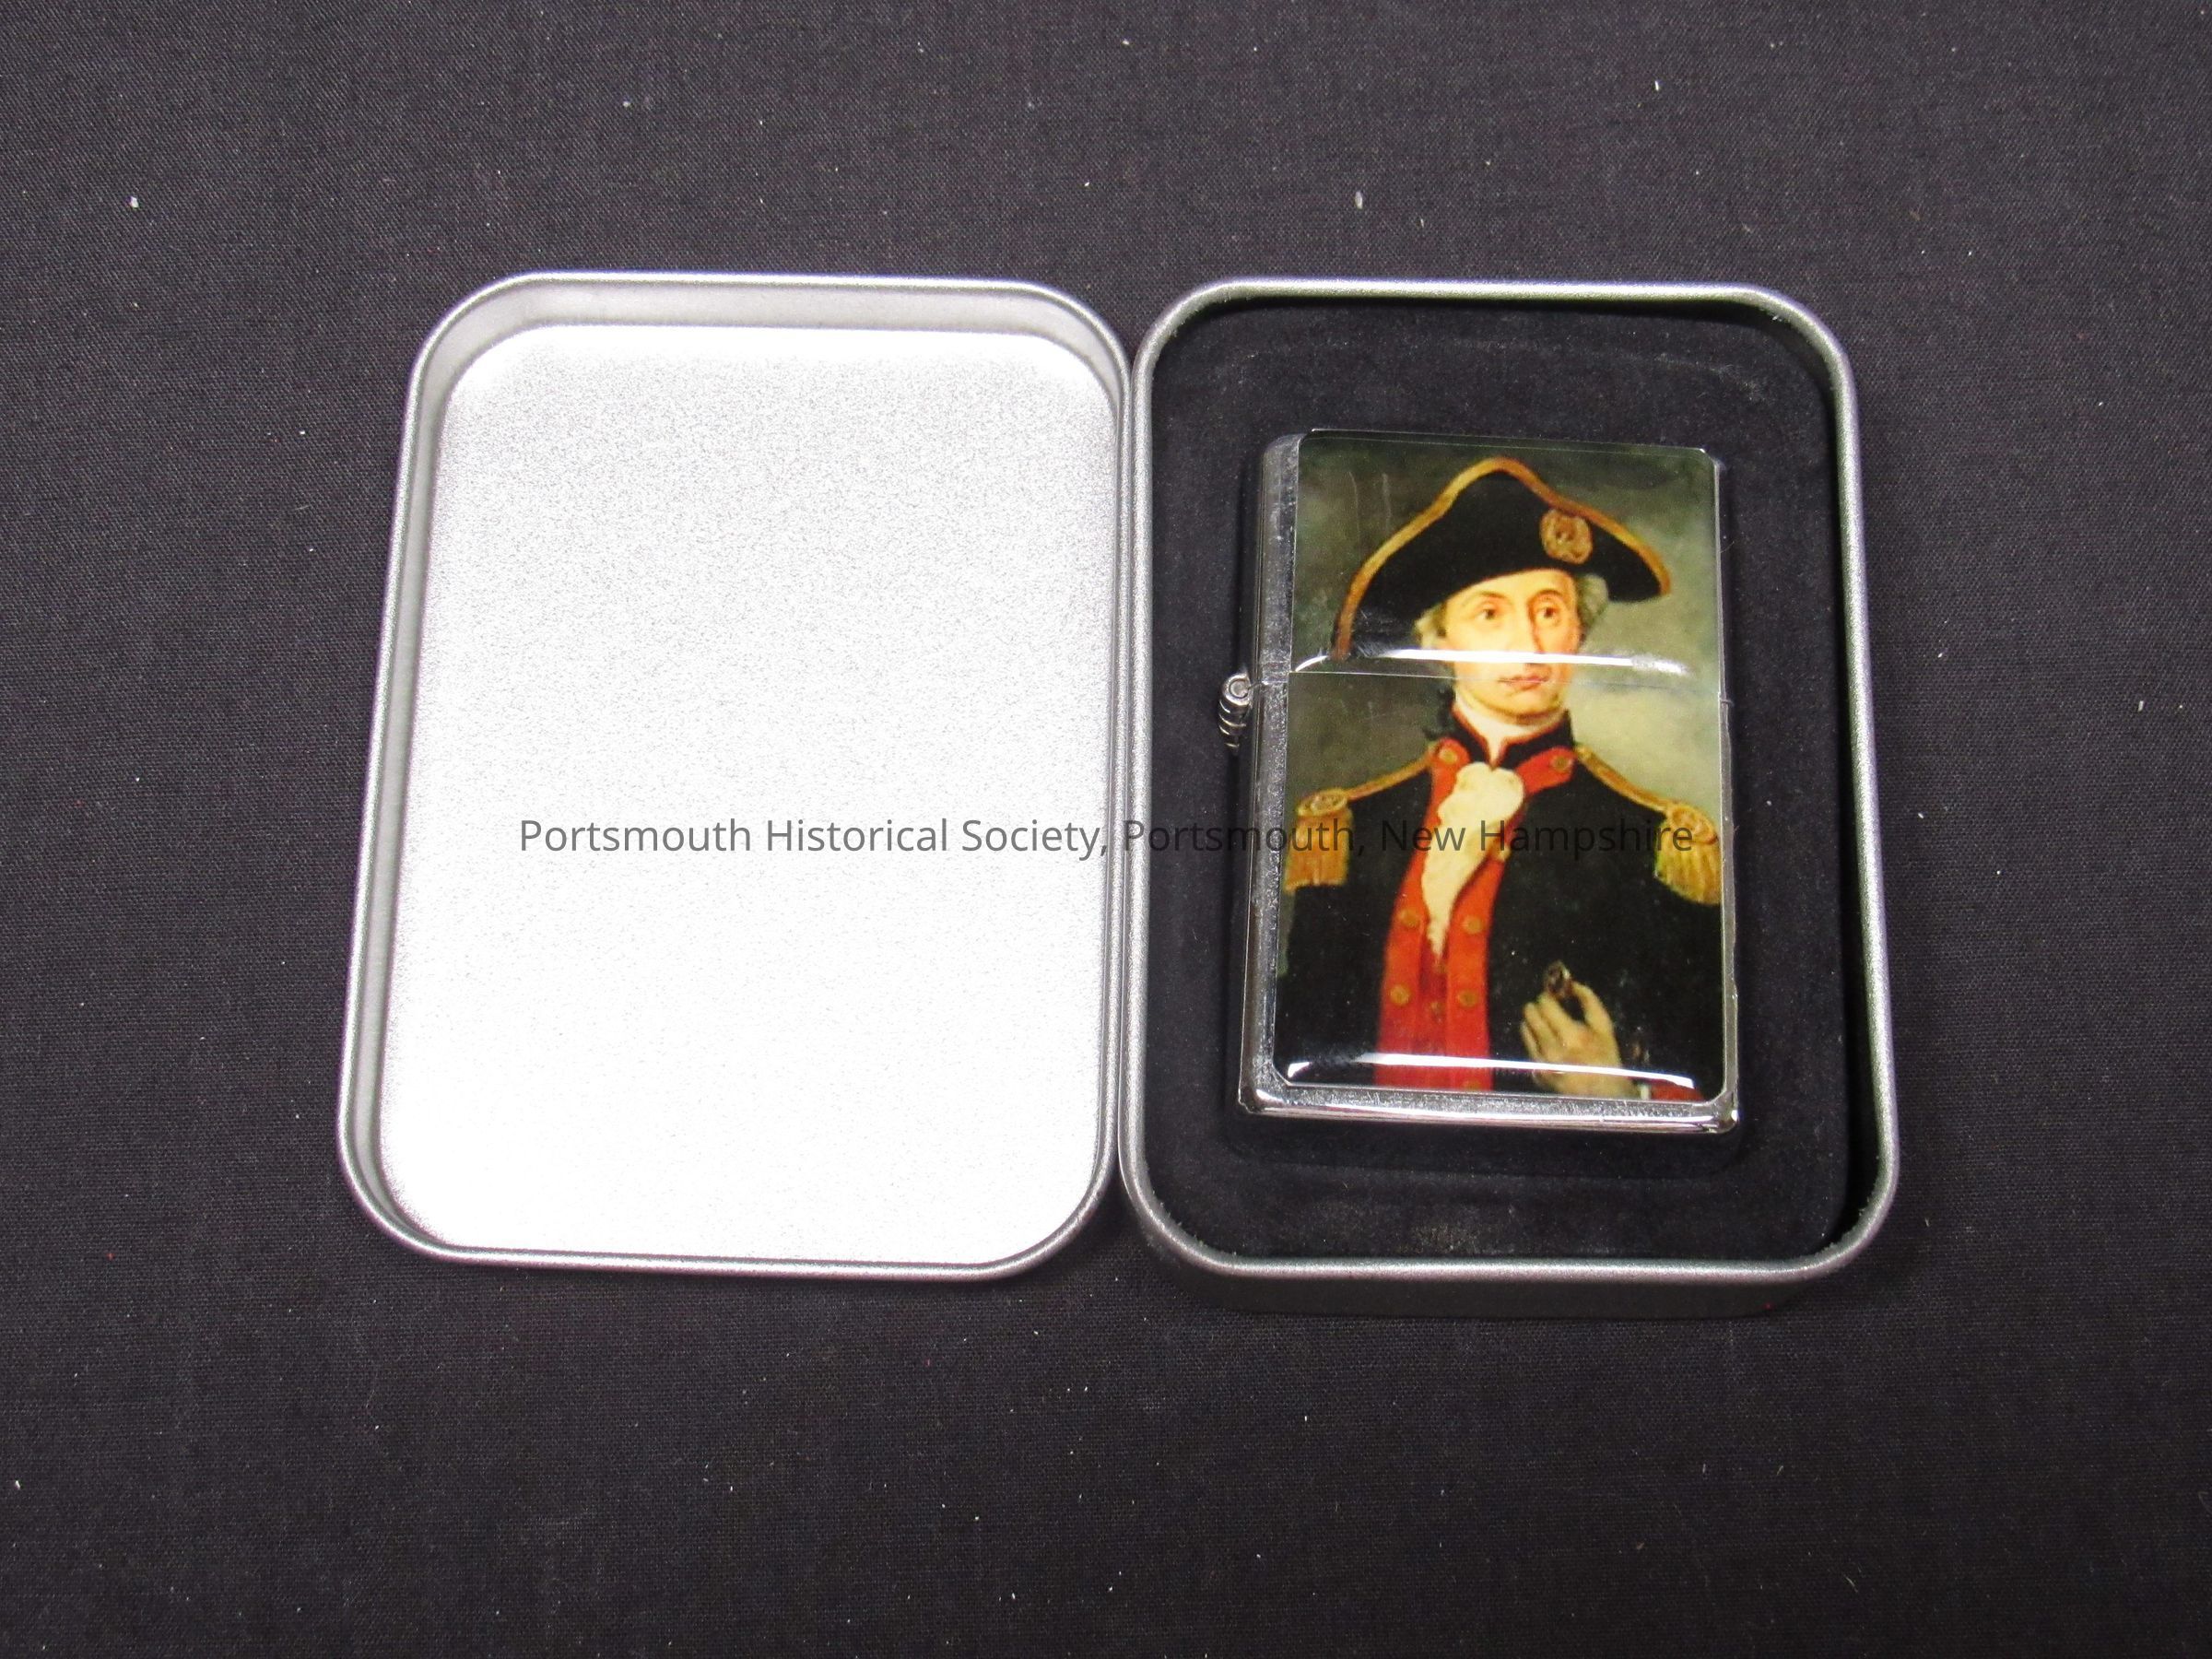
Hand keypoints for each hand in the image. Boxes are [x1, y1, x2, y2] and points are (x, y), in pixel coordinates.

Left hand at [1520, 979, 1634, 1098]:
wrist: (1601, 1093)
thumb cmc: (1604, 1057)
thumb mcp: (1604, 1028)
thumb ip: (1589, 1002)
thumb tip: (1572, 983)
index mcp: (1572, 1036)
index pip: (1545, 1004)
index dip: (1547, 996)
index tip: (1552, 996)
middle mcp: (1552, 1049)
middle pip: (1531, 1014)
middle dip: (1537, 1006)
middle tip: (1546, 1007)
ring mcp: (1541, 1063)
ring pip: (1525, 1029)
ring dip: (1533, 1021)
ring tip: (1545, 1022)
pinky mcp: (1536, 1072)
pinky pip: (1527, 1046)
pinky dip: (1533, 1038)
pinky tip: (1545, 1039)